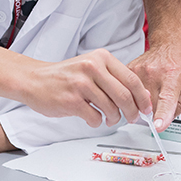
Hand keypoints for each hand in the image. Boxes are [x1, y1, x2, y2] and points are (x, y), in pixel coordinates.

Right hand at [19, 49, 151, 128]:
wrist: (34, 80)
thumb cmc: (65, 76)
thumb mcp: (91, 67)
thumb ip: (114, 78)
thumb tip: (140, 96)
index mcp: (101, 58)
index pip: (132, 79)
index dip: (143, 97)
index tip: (146, 108)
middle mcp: (92, 68)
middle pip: (125, 95)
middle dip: (132, 112)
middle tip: (132, 118)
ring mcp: (81, 84)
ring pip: (112, 108)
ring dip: (114, 119)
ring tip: (108, 118)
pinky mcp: (71, 100)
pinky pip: (95, 118)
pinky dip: (97, 122)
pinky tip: (91, 118)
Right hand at [129, 41, 180, 130]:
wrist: (173, 40)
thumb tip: (168, 119)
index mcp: (173, 75)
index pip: (167, 99)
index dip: (162, 114)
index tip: (157, 125)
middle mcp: (154, 72)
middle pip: (150, 106)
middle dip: (157, 111)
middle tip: (165, 100)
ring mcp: (140, 70)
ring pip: (138, 100)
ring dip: (147, 103)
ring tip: (157, 90)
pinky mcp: (130, 70)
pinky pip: (131, 91)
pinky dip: (139, 94)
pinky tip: (149, 86)